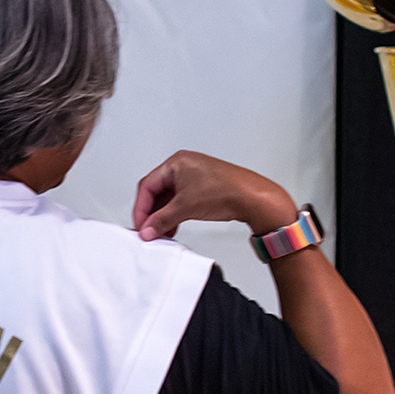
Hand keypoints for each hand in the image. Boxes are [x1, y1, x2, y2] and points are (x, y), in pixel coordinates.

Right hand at [131, 150, 297, 241]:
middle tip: (149, 229)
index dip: (141, 208)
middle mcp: (184, 166)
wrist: (252, 197)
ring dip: (164, 215)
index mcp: (176, 162)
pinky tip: (174, 226)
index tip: (141, 225)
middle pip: (157, 191)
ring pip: (169, 197)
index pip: (147, 186)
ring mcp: (194, 175)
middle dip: (152, 213)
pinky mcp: (203, 186)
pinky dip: (175, 213)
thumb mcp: (185, 207)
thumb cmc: (227, 190)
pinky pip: (181, 200)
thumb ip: (162, 220)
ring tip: (162, 231)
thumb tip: (148, 229)